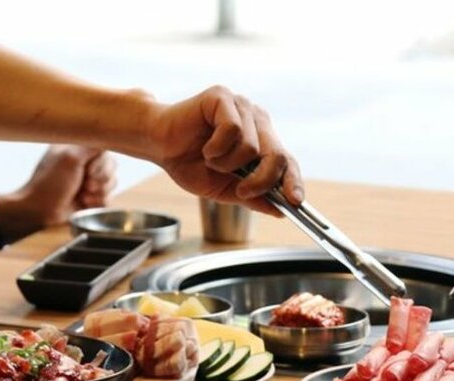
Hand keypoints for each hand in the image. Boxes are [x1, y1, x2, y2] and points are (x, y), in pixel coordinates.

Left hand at [0, 145, 117, 239]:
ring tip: (82, 196)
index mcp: (77, 148)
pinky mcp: (91, 197)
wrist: (39, 211)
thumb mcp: (69, 159)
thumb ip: (91, 145)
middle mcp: (84, 162)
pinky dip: (98, 203)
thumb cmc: (50, 183)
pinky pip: (107, 198)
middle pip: (112, 167)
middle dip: (101, 180)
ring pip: (111, 183)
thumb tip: (108, 133)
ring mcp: (88, 180)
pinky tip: (84, 204)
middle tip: (85, 186)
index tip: (87, 171)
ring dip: (99, 193)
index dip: (101, 163)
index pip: (105, 149)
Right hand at [148, 86, 303, 215]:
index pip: (287, 162)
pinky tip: (206, 148)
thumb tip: (280, 211)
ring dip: (228, 164)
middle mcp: (257, 122)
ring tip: (211, 159)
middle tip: (241, 191)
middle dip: (261, 180)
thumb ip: (253, 197)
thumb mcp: (224, 190)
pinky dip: (217, 148)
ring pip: (252, 147)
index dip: (293, 181)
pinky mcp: (223, 97)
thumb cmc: (191, 164)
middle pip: (277, 155)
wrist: (159, 146)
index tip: (295, 202)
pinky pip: (233, 129)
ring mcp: (242, 107)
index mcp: (262, 142)